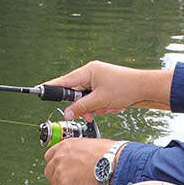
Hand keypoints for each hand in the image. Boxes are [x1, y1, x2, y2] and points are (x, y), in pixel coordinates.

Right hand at [42, 61, 172, 121]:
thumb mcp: (100, 100)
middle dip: (84, 106)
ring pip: (87, 99)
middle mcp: (91, 73)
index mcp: (88, 71)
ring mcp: (98, 80)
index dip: (52, 87)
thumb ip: (81, 107)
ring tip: (107, 108)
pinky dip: (102, 106)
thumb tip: (67, 113)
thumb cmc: (125, 88)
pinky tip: (113, 105)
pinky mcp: (105, 87)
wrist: (145, 88)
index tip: (38, 90)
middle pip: (76, 93)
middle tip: (91, 112)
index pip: (64, 81)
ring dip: (95, 107)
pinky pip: (96, 100)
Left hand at [43, 138, 115, 184]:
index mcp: (64, 145)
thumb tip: (77, 165)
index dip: (57, 168)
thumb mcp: (86, 146)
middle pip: (50, 173)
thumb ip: (76, 154)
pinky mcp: (65, 184)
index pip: (50, 157)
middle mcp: (59, 157)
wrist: (113, 160)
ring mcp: (61, 170)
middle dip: (60, 180)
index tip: (63, 173)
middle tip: (72, 184)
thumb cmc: (107, 153)